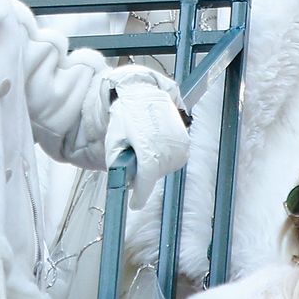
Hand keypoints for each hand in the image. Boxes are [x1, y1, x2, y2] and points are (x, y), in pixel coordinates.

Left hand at [103, 72, 189, 208]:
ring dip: (156, 167)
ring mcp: (179, 143)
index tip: (134, 205)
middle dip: (145, 177)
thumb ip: (117, 164)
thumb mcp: (113, 141)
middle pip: (156, 175)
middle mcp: (166, 146)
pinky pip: (177, 159)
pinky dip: (166, 159)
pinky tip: (157, 147)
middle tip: (135, 166)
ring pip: (167, 168)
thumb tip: (125, 181)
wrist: (142, 93)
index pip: (146, 179)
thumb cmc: (125, 117)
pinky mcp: (186, 140)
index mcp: (147, 148)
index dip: (140, 195)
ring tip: (146, 151)